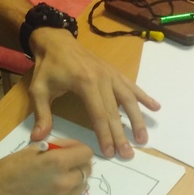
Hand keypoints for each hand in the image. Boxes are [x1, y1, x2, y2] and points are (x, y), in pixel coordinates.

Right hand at [0, 140, 92, 194]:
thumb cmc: (5, 172)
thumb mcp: (29, 151)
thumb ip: (52, 149)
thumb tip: (65, 149)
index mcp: (57, 163)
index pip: (86, 153)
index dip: (78, 149)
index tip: (70, 150)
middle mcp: (64, 182)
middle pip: (87, 170)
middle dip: (78, 164)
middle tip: (65, 163)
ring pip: (81, 186)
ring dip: (74, 180)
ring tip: (57, 178)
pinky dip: (64, 194)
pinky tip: (48, 192)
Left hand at [27, 28, 159, 158]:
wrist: (56, 40)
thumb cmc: (47, 67)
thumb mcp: (39, 90)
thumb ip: (41, 114)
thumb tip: (38, 139)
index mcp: (85, 82)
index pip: (98, 114)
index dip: (105, 135)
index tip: (110, 152)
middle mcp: (102, 78)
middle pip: (115, 111)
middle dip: (122, 134)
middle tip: (128, 154)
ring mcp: (110, 74)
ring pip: (128, 99)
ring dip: (137, 119)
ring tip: (143, 138)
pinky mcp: (114, 72)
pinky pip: (131, 86)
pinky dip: (144, 97)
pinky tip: (155, 107)